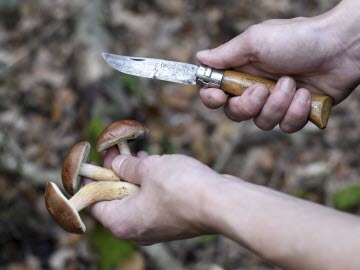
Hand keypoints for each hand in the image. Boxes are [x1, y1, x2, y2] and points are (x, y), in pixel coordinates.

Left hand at [88, 148, 221, 244]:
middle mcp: (137, 230)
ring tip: (138, 154)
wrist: (221, 203)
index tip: (98, 158)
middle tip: (118, 150)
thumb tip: (117, 162)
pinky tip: (156, 165)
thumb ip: (127, 166)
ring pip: (137, 198)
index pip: (94, 202)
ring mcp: (156, 227)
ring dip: (136, 176)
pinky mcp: (172, 221)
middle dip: (117, 173)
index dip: (94, 178)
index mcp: (122, 222)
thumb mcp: (148, 169)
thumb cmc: (182, 188)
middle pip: (116, 199)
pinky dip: (151, 184)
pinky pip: (154, 201)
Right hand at [196, 5, 359, 132]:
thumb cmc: (298, 38)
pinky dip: (296, 113)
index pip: (216, 93)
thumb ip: (226, 54)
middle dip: (248, 106)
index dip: (212, 99)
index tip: (218, 97)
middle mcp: (256, 89)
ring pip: (262, 123)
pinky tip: (306, 94)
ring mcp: (276, 103)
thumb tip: (200, 58)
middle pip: (235, 114)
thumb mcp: (256, 41)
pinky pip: (285, 128)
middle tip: (262, 89)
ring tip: (293, 83)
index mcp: (242, 71)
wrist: (341, 47)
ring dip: (278, 105)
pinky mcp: (295, 114)